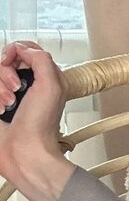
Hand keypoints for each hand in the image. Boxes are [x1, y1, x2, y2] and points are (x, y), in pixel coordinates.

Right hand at [0, 40, 67, 183]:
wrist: (25, 152)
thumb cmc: (40, 125)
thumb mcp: (51, 85)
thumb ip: (41, 59)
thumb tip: (22, 48)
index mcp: (45, 77)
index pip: (25, 49)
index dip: (16, 51)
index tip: (11, 61)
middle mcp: (27, 84)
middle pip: (5, 62)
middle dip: (6, 74)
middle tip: (16, 89)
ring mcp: (9, 95)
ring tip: (7, 105)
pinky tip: (0, 111)